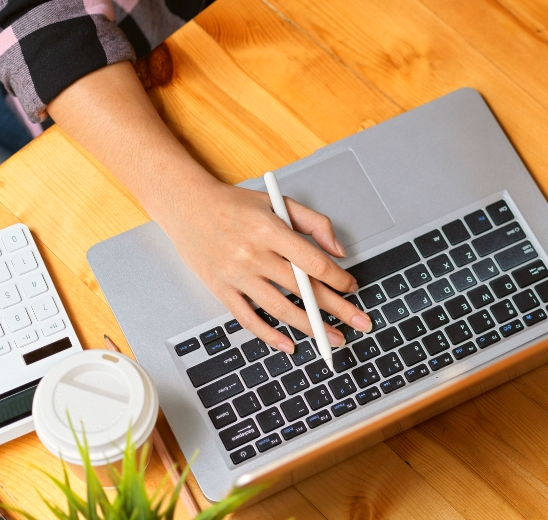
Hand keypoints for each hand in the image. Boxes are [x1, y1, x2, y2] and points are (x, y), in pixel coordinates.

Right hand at [47, 62, 372, 355]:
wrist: (187, 205)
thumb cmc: (236, 204)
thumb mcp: (280, 202)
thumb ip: (315, 223)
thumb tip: (339, 252)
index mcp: (270, 230)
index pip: (313, 262)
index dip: (338, 278)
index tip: (352, 287)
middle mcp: (253, 255)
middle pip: (302, 290)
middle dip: (336, 310)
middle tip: (360, 324)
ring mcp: (235, 275)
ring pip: (279, 309)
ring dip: (310, 327)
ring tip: (332, 338)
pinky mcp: (220, 289)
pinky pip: (248, 319)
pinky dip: (269, 335)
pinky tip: (289, 345)